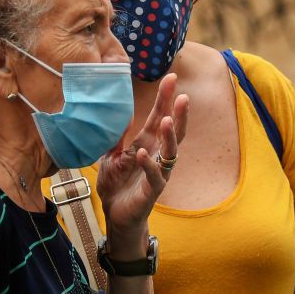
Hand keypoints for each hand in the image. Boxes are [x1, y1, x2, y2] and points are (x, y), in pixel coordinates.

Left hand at [97, 73, 188, 247]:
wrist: (116, 215)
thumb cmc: (117, 185)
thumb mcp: (111, 155)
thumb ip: (116, 136)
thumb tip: (118, 113)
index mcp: (147, 144)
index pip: (159, 117)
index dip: (165, 98)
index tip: (171, 78)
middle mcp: (157, 156)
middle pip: (173, 132)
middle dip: (178, 114)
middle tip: (183, 96)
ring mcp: (158, 173)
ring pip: (170, 153)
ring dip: (169, 136)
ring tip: (166, 120)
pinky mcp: (152, 191)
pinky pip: (155, 177)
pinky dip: (149, 164)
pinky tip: (143, 153)